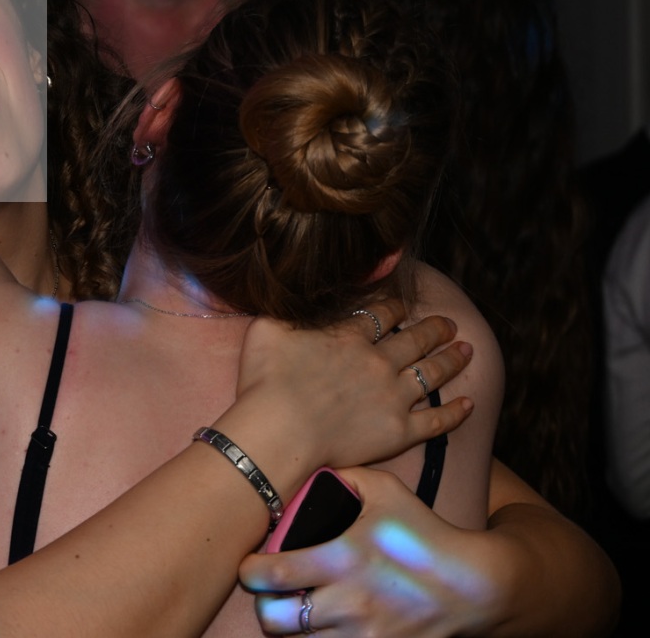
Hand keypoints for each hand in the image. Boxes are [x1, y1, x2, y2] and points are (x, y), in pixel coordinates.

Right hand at [231, 299, 472, 476]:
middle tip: (449, 324)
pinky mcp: (399, 431)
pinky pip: (436, 421)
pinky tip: (468, 404)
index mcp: (349, 337)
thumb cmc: (264, 382)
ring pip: (432, 373)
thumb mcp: (266, 329)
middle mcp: (378, 362)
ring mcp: (393, 397)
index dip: (395, 307)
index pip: (381, 315)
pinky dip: (454, 412)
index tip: (403, 306)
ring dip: (452, 360)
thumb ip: (287, 312)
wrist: (279, 432)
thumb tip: (296, 300)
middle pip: (416, 339)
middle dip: (435, 329)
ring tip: (467, 351)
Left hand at [240, 465, 501, 636]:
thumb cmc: (424, 533)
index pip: (270, 574)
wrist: (475, 585)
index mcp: (340, 560)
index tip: (253, 565)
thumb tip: (310, 472)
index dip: (251, 571)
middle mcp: (346, 603)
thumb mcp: (384, 489)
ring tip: (303, 607)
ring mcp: (363, 634)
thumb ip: (342, 477)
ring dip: (297, 626)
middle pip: (274, 621)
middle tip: (274, 594)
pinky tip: (331, 623)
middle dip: (267, 607)